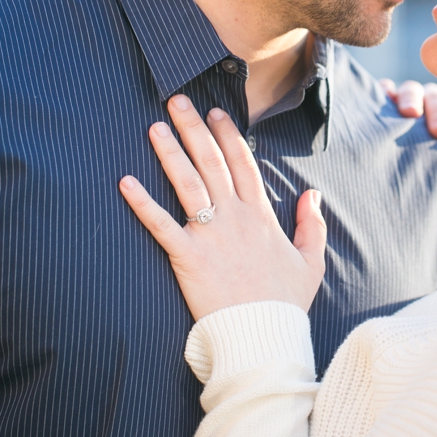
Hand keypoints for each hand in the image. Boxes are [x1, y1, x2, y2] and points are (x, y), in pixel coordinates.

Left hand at [119, 95, 326, 320]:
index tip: (216, 112)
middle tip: (176, 100)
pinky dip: (142, 203)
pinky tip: (125, 182)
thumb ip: (312, 225)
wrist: (263, 337)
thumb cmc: (285, 303)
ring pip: (187, 183)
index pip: (242, 164)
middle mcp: (234, 217)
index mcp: (261, 216)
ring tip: (153, 127)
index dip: (228, 135)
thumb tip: (312, 195)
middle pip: (211, 163)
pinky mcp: (187, 257)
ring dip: (169, 153)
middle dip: (193, 128)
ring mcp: (209, 235)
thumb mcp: (311, 262)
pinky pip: (160, 225)